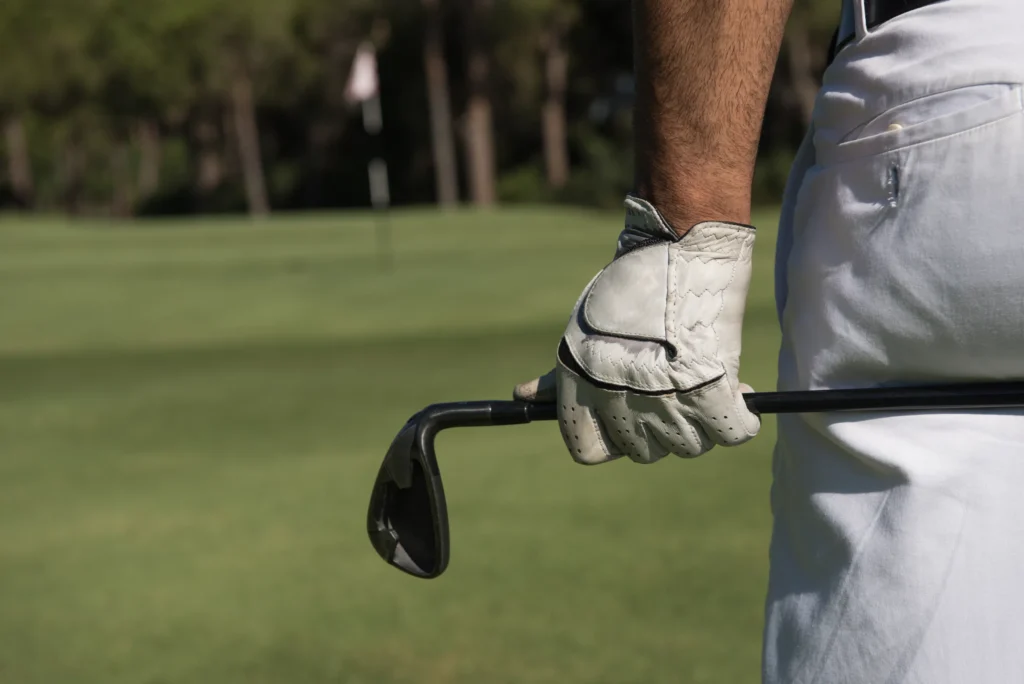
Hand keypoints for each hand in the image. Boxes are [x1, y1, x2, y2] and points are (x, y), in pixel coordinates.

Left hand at [515, 195, 759, 463]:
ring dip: (701, 423)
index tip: (629, 417)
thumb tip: (521, 397)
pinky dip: (739, 417)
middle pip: (645, 452)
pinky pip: (732, 432)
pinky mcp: (714, 390)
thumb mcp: (581, 333)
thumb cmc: (628, 288)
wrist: (677, 246)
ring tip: (703, 383)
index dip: (612, 437)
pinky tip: (736, 393)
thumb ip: (558, 378)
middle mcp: (620, 400)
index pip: (587, 451)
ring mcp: (668, 400)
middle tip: (672, 391)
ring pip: (689, 445)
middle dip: (660, 428)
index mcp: (581, 388)